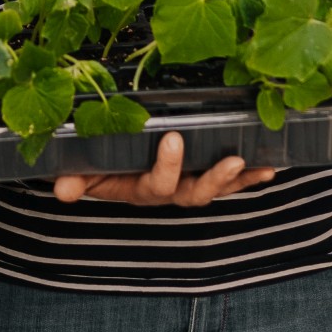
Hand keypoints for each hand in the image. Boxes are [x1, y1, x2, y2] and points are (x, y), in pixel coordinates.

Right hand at [52, 133, 273, 206]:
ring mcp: (188, 185)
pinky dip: (250, 177)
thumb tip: (61, 190)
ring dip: (239, 180)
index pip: (157, 184)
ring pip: (216, 188)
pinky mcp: (203, 175)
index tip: (173, 137)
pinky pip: (231, 181)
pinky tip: (270, 167)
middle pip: (194, 193)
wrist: (105, 170)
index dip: (167, 166)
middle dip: (214, 178)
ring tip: (259, 165)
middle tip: (232, 158)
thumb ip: (76, 179)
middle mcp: (169, 193)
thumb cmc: (96, 166)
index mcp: (140, 190)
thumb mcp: (83, 172)